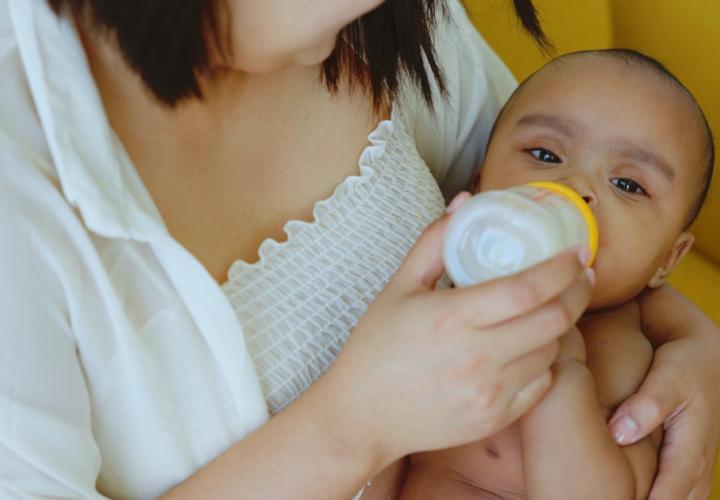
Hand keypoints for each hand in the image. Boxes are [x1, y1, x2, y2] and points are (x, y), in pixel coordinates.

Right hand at [326, 192, 593, 468]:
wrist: (362, 415)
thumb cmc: (376, 348)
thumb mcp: (398, 287)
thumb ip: (435, 241)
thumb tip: (466, 201)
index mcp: (451, 318)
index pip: (527, 289)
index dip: (561, 269)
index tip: (576, 252)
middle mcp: (476, 358)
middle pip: (553, 321)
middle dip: (578, 292)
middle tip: (581, 275)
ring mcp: (489, 393)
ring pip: (551, 353)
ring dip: (559, 326)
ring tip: (550, 307)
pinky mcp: (494, 419)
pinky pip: (540, 385)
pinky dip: (544, 361)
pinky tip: (531, 347)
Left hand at [609, 288, 719, 499]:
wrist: (705, 350)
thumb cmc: (686, 360)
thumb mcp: (672, 376)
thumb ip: (647, 404)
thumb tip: (619, 435)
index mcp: (692, 446)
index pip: (671, 490)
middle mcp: (697, 461)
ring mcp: (694, 462)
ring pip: (682, 498)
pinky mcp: (684, 457)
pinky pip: (677, 489)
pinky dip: (662, 496)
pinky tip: (635, 497)